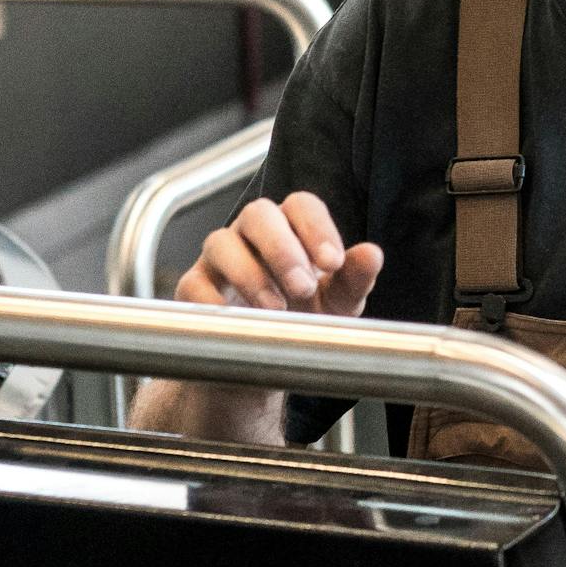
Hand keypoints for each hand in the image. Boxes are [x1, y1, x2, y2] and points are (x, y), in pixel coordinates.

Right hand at [179, 192, 382, 315]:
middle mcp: (252, 234)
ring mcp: (218, 258)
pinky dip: (212, 300)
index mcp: (291, 227)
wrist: (262, 361)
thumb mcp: (338, 302)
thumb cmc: (303, 318)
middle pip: (258, 214)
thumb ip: (355, 278)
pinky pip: (193, 284)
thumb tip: (372, 254)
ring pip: (221, 243)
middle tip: (303, 288)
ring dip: (250, 275)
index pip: (302, 205)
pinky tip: (235, 319)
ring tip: (275, 308)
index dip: (317, 228)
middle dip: (282, 249)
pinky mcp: (192, 287)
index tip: (334, 262)